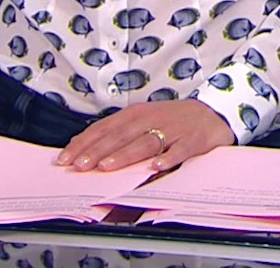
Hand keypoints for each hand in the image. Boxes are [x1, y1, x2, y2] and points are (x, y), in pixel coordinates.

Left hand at [55, 99, 232, 172]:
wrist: (213, 112)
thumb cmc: (171, 121)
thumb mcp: (143, 121)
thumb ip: (119, 135)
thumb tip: (87, 152)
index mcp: (135, 114)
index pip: (104, 129)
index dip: (84, 143)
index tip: (65, 158)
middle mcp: (151, 119)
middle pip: (120, 136)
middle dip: (98, 152)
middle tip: (80, 166)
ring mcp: (173, 129)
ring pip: (145, 143)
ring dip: (125, 155)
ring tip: (107, 167)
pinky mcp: (194, 139)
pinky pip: (180, 150)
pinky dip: (169, 158)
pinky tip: (156, 166)